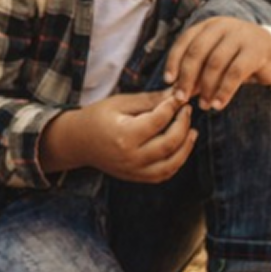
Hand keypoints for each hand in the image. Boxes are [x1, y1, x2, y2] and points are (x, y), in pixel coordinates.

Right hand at [40, 89, 194, 180]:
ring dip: (186, 147)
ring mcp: (134, 170)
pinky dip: (177, 162)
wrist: (78, 142)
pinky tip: (182, 147)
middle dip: (183, 124)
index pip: (158, 120)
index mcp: (124, 135)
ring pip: (172, 163)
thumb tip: (176, 94)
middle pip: (169, 143)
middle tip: (187, 110)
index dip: (173, 106)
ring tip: (192, 131)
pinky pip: (164, 174)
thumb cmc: (98, 117)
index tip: (179, 97)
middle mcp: (130, 157)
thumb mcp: (121, 102)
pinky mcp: (136, 177)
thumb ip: (150, 100)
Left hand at [164, 17, 270, 110]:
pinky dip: (224, 91)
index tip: (168, 81)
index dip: (174, 61)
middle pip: (197, 52)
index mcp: (210, 25)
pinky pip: (235, 73)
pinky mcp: (257, 50)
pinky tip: (219, 104)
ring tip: (204, 105)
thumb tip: (177, 91)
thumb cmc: (241, 58)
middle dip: (187, 77)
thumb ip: (199, 71)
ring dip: (206, 88)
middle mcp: (224, 26)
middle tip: (182, 98)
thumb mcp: (218, 60)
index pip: (185, 41)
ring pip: (215, 63)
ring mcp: (241, 35)